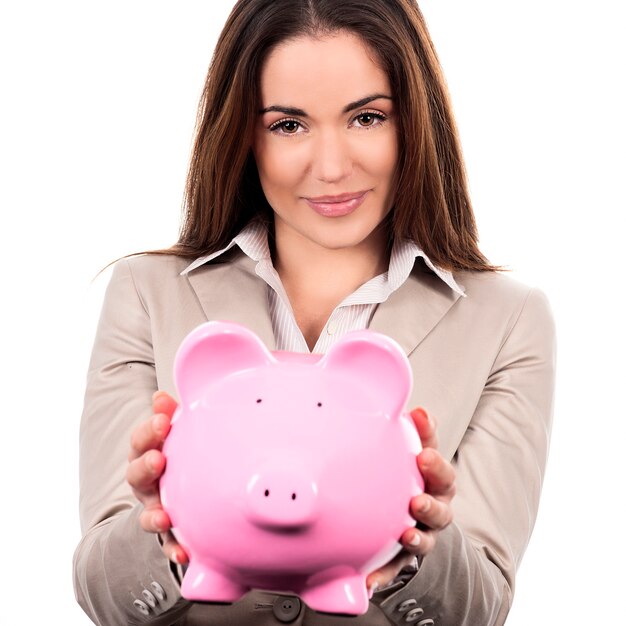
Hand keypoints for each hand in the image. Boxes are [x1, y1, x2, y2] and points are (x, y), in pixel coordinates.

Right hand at [126, 390, 188, 563]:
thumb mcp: (172, 434)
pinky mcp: (169, 532)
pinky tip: (185, 553)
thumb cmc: (177, 454)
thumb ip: (167, 415)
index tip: (162, 421)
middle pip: (137, 475)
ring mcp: (155, 507)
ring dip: (154, 515)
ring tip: (164, 516)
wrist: (179, 493)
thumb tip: (161, 396)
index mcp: (147, 454)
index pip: (141, 441)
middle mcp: (146, 483)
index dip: (148, 431)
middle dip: (145, 467)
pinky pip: (169, 544)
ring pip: (149, 513)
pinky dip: (174, 549)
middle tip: (157, 459)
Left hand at [366, 407, 455, 593]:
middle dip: (431, 504)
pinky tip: (368, 581)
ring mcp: (421, 534)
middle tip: (418, 499)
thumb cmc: (405, 472)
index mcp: (435, 480)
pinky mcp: (402, 558)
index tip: (424, 454)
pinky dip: (383, 575)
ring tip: (406, 535)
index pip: (440, 470)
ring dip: (417, 537)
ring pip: (426, 539)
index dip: (435, 462)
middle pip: (441, 508)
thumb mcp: (408, 449)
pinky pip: (394, 568)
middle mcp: (433, 508)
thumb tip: (414, 407)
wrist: (405, 511)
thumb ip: (412, 430)